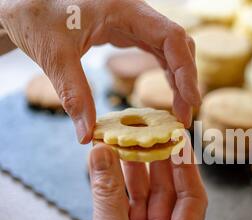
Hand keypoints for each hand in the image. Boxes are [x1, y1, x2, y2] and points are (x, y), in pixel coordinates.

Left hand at [0, 0, 199, 141]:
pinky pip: (159, 52)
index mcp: (124, 8)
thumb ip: (73, 95)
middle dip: (186, 80)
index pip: (171, 38)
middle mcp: (136, 12)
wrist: (22, 2)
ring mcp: (135, 21)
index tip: (190, 101)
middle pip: (178, 45)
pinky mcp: (129, 30)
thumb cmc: (35, 16)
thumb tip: (87, 136)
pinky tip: (169, 94)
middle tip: (184, 115)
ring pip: (172, 50)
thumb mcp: (54, 56)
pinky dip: (168, 74)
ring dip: (180, 80)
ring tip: (179, 111)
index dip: (186, 70)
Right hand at [46, 142, 206, 219]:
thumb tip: (104, 155)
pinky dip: (115, 187)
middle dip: (159, 166)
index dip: (188, 171)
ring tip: (129, 145)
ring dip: (135, 173)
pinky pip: (122, 206)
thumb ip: (108, 193)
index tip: (181, 145)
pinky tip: (110, 168)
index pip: (193, 201)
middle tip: (153, 139)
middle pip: (167, 196)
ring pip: (143, 198)